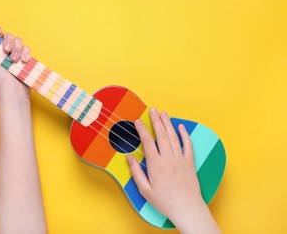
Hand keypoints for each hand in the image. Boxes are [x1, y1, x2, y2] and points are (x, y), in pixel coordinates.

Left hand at [0, 26, 30, 96]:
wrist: (12, 90)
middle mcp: (3, 51)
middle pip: (8, 35)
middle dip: (9, 42)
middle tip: (5, 51)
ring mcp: (15, 54)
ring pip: (19, 41)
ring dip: (17, 49)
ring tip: (14, 61)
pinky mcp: (24, 59)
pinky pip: (27, 48)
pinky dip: (26, 53)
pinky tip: (22, 61)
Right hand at [126, 108, 219, 233]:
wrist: (187, 208)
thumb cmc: (165, 201)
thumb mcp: (145, 190)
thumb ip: (136, 172)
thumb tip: (129, 158)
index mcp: (156, 165)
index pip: (148, 142)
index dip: (142, 130)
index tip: (137, 121)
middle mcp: (169, 159)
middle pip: (161, 135)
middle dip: (156, 121)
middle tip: (152, 110)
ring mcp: (180, 160)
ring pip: (173, 137)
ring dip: (168, 124)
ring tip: (163, 113)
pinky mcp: (190, 163)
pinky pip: (188, 145)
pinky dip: (185, 135)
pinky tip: (181, 127)